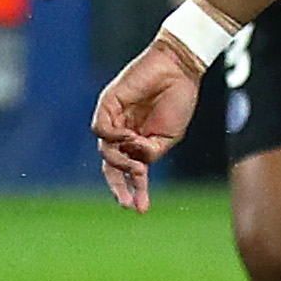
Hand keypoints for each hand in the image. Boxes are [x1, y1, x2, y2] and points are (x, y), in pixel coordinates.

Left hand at [91, 38, 203, 210]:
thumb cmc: (178, 100)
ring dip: (121, 163)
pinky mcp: (108, 104)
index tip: (141, 210)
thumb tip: (131, 162)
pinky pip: (101, 129)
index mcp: (138, 143)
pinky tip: (129, 138)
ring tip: (138, 165)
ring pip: (106, 151)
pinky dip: (113, 138)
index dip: (132, 191)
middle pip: (111, 166)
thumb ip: (149, 153)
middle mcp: (123, 133)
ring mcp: (114, 119)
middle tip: (127, 204)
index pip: (127, 172)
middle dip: (118, 187)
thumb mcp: (168, 137)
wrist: (179, 70)